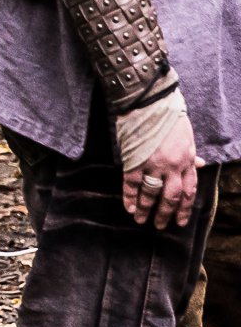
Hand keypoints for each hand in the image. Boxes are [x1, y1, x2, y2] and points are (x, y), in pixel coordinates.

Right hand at [122, 104, 199, 227]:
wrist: (148, 101)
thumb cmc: (168, 115)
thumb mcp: (186, 134)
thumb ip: (190, 152)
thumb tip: (198, 164)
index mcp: (187, 159)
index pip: (189, 190)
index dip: (184, 208)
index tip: (180, 221)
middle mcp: (173, 165)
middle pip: (171, 196)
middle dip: (166, 213)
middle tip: (160, 225)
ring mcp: (153, 163)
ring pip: (152, 193)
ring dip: (146, 209)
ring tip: (141, 221)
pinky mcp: (134, 159)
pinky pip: (132, 183)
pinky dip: (130, 197)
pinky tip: (129, 207)